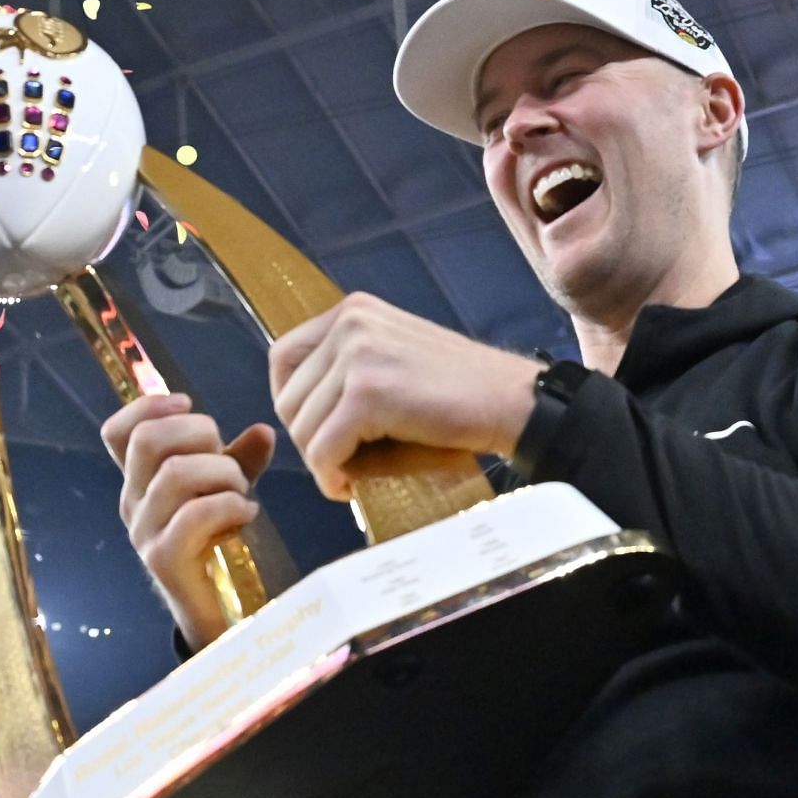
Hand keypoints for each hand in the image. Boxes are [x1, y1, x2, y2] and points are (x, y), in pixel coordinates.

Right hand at [100, 393, 277, 651]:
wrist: (216, 612)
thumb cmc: (217, 542)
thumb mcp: (227, 490)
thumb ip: (240, 459)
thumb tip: (263, 431)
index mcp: (140, 480)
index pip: (118, 432)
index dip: (149, 407)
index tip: (188, 404)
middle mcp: (133, 502)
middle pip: (147, 440)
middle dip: (199, 433)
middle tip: (227, 459)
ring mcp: (144, 532)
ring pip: (176, 472)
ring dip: (223, 473)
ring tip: (243, 492)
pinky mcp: (163, 559)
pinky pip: (195, 513)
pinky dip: (230, 505)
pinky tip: (246, 513)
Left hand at [268, 292, 542, 501]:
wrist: (513, 403)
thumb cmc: (458, 396)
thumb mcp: (393, 361)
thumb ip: (346, 374)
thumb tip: (295, 424)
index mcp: (354, 311)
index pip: (284, 357)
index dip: (292, 403)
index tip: (317, 432)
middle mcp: (350, 322)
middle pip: (288, 397)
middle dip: (308, 441)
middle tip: (341, 463)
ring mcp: (358, 354)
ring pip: (302, 426)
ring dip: (321, 462)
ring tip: (351, 474)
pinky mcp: (368, 392)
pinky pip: (323, 449)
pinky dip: (330, 476)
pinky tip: (349, 487)